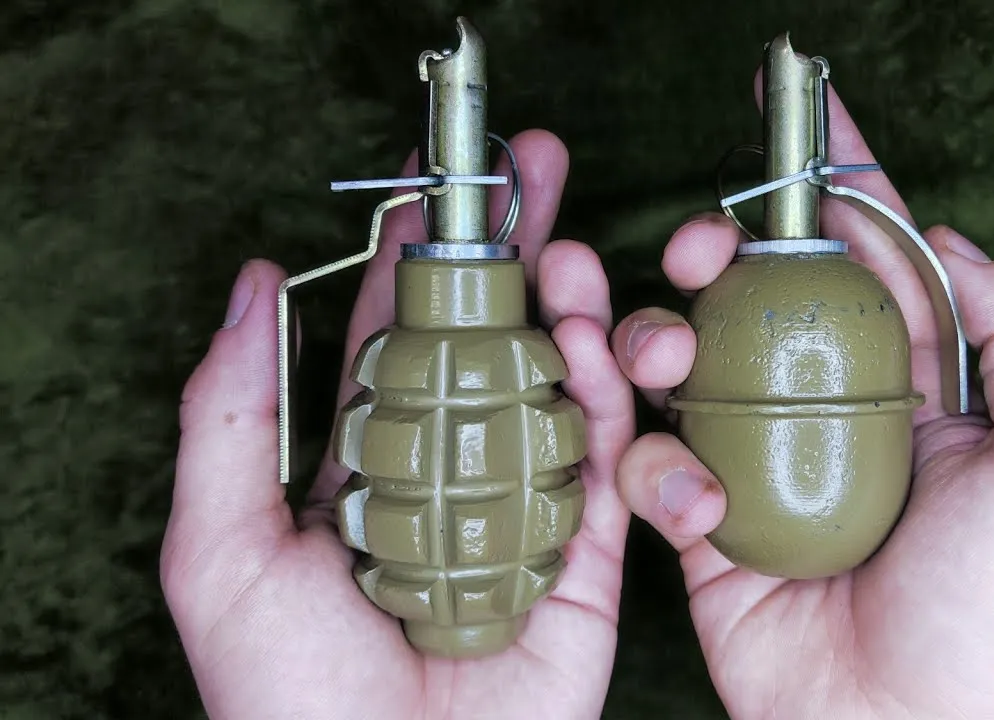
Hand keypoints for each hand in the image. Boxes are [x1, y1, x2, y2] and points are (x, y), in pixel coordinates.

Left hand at [161, 130, 633, 719]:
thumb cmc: (286, 696)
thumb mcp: (220, 549)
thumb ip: (227, 415)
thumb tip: (258, 282)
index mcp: (372, 463)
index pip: (405, 334)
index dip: (425, 251)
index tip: (445, 178)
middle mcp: (456, 474)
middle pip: (497, 338)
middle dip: (521, 250)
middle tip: (544, 166)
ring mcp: (529, 512)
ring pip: (562, 388)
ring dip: (568, 309)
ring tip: (567, 253)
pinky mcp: (593, 562)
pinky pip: (611, 466)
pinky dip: (609, 397)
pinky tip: (590, 341)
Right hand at [611, 81, 993, 718]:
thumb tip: (942, 242)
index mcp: (912, 385)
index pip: (867, 260)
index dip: (831, 186)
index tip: (795, 119)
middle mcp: (828, 411)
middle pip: (754, 297)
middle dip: (721, 252)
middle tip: (705, 252)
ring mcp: (760, 466)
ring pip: (682, 363)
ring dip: (658, 337)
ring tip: (669, 354)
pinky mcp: (702, 527)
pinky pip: (649, 465)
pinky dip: (656, 469)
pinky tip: (701, 508)